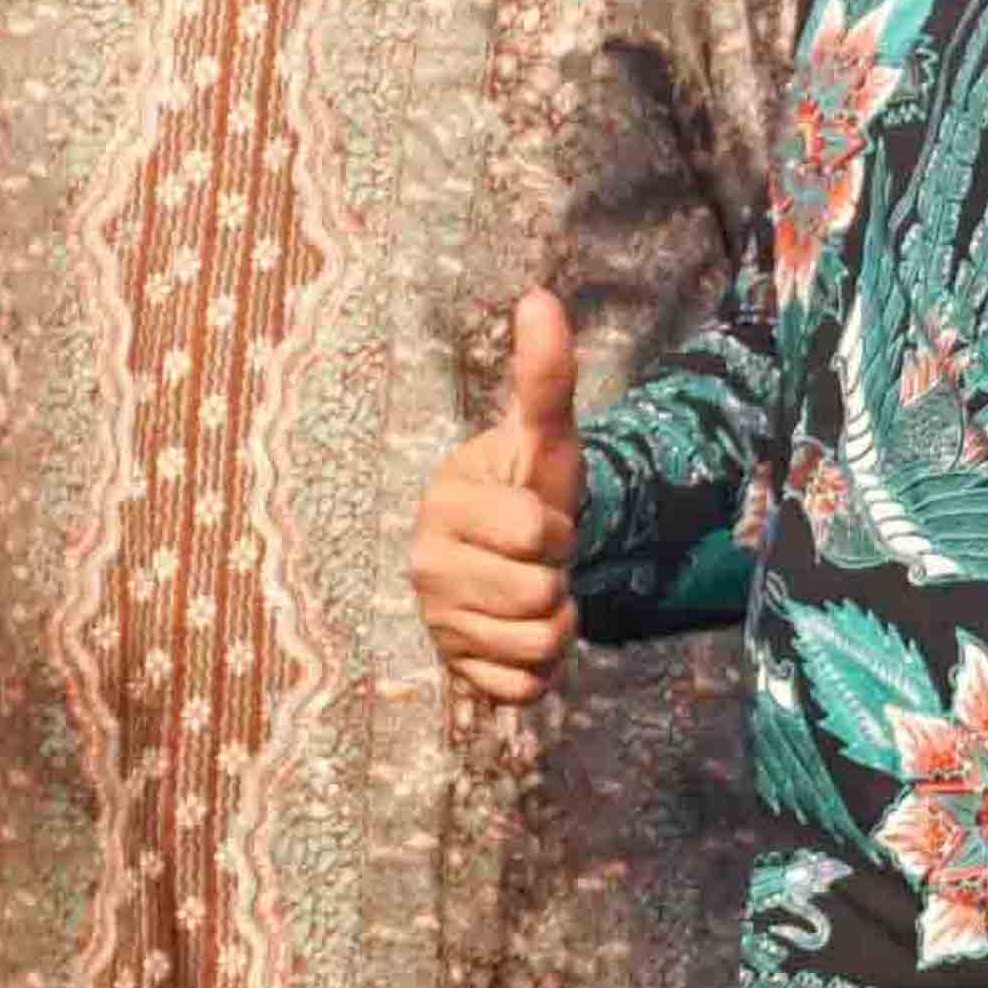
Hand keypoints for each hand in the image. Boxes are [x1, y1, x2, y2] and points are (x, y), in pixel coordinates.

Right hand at [409, 288, 583, 704]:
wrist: (511, 552)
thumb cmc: (525, 486)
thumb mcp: (543, 436)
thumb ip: (544, 376)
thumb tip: (540, 297)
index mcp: (445, 505)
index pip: (535, 530)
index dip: (558, 524)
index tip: (537, 515)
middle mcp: (426, 568)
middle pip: (539, 593)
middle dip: (560, 576)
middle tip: (538, 558)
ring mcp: (439, 625)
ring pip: (539, 643)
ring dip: (559, 621)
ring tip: (535, 592)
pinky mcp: (459, 674)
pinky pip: (527, 689)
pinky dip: (543, 669)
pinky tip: (524, 634)